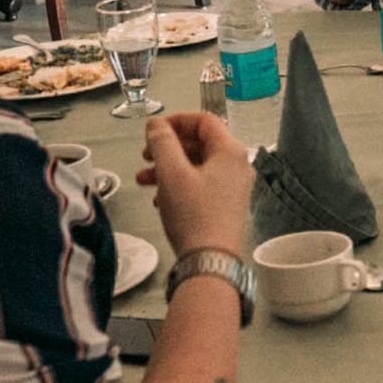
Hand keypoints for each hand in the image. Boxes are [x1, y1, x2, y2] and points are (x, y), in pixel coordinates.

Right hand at [138, 110, 252, 259]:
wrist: (210, 262)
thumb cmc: (193, 215)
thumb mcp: (172, 173)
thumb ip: (162, 142)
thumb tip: (156, 124)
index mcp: (230, 151)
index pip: (204, 120)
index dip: (176, 120)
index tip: (153, 130)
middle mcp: (237, 166)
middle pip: (200, 143)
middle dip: (168, 148)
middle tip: (145, 156)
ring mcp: (234, 187)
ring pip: (197, 166)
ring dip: (169, 168)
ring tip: (144, 180)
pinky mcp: (227, 206)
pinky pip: (201, 185)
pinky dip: (179, 186)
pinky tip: (160, 200)